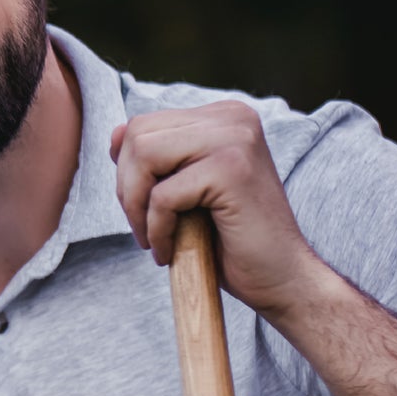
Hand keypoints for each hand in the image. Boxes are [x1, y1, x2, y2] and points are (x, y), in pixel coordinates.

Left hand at [110, 100, 324, 319]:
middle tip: (145, 228)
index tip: (144, 209)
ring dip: (136, 208)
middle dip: (127, 189)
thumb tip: (115, 133)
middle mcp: (232, 117)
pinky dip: (156, 230)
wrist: (281, 279)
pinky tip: (170, 252)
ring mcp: (235, 138)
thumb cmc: (231, 241)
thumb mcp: (185, 191)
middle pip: (138, 136)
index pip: (143, 125)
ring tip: (154, 240)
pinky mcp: (231, 170)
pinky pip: (162, 196)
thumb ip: (155, 160)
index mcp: (223, 116)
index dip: (128, 172)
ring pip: (144, 157)